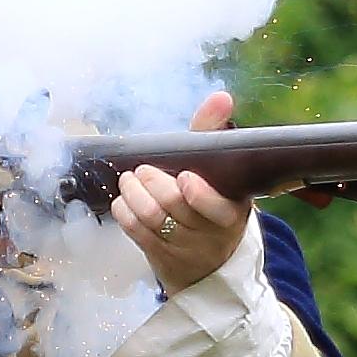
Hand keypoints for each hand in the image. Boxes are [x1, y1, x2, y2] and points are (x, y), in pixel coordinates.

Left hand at [114, 88, 247, 292]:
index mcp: (232, 211)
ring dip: (134, 193)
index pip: (217, 208)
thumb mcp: (220, 172)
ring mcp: (184, 247)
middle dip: (153, 183)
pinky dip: (124, 211)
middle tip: (144, 170)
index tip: (185, 176)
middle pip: (175, 206)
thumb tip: (221, 97)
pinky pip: (135, 230)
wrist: (209, 260)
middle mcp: (210, 233)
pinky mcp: (160, 254)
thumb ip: (215, 133)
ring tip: (130, 179)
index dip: (199, 194)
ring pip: (152, 217)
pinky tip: (124, 199)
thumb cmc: (212, 202)